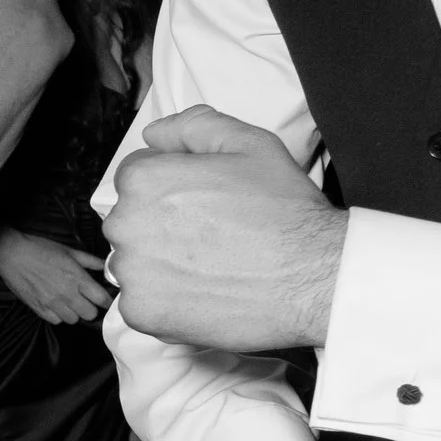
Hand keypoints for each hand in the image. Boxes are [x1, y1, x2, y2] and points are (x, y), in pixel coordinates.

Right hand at [0, 226, 111, 325]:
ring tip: (69, 303)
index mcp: (77, 278)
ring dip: (74, 313)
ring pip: (73, 320)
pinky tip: (56, 305)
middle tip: (86, 301)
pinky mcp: (39, 309)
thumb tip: (104, 266)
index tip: (105, 300)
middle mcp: (67, 293)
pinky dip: (58, 316)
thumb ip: (89, 261)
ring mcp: (52, 303)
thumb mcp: (68, 251)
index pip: (101, 298)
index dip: (107, 301)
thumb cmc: (39, 249)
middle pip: (90, 314)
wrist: (12, 254)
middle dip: (91, 308)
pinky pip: (56, 321)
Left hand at [101, 110, 346, 353]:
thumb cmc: (284, 211)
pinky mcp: (142, 313)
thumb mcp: (249, 144)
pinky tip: (204, 292)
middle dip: (162, 224)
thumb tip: (153, 135)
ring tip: (211, 266)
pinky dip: (165, 301)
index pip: (137, 175)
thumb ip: (194, 127)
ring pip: (135, 262)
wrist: (313, 278)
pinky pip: (141, 302)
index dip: (173, 184)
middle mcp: (126, 224)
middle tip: (212, 236)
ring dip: (161, 264)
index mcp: (144, 179)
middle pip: (132, 219)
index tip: (203, 202)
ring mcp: (131, 272)